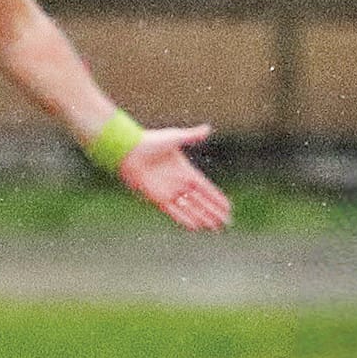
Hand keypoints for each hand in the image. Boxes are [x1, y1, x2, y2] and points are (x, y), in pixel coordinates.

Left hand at [118, 125, 232, 231]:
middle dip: (213, 212)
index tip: (228, 207)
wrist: (128, 151)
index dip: (217, 198)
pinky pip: (174, 211)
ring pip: (189, 208)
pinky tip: (195, 227)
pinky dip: (184, 218)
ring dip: (202, 218)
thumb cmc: (149, 142)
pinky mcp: (157, 198)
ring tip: (215, 228)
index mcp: (185, 171)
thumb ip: (191, 136)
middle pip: (200, 202)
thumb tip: (207, 129)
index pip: (206, 188)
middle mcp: (178, 183)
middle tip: (226, 223)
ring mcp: (168, 191)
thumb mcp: (174, 138)